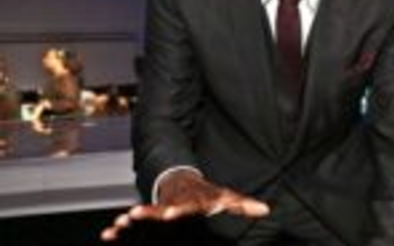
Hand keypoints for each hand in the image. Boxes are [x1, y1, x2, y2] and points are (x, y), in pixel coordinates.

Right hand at [100, 169, 268, 241]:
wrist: (181, 178)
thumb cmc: (205, 194)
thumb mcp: (225, 197)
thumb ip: (242, 205)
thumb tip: (265, 210)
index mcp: (190, 201)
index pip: (184, 205)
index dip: (176, 209)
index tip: (169, 213)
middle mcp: (172, 203)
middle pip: (159, 208)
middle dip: (149, 213)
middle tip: (136, 215)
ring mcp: (158, 209)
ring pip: (143, 214)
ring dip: (131, 219)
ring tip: (119, 222)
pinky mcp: (149, 215)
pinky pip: (132, 223)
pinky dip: (120, 228)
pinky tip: (108, 235)